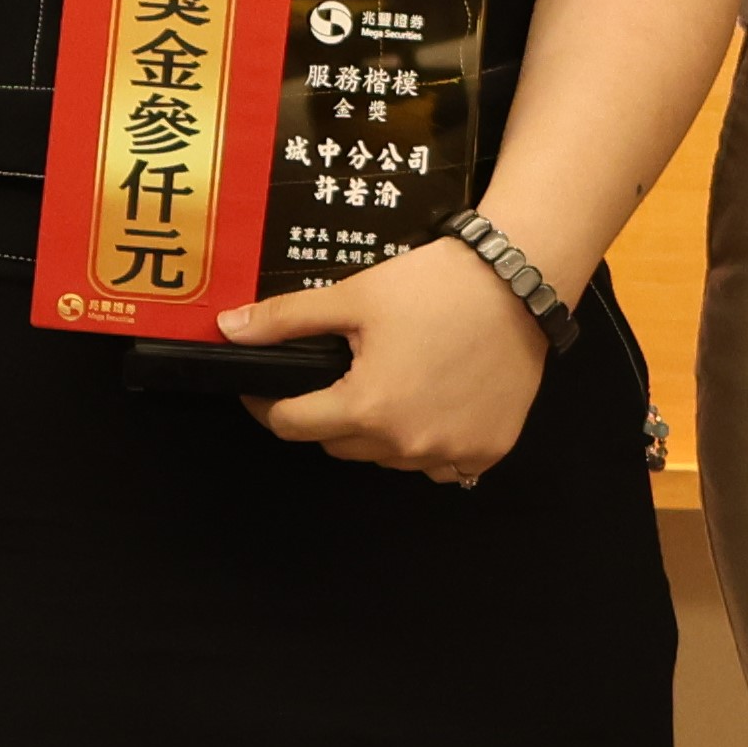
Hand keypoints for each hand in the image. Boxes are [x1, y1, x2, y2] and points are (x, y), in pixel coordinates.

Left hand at [228, 235, 548, 484]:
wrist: (519, 281)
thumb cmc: (436, 286)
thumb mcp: (353, 297)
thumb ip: (285, 319)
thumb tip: (228, 329)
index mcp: (366, 408)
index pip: (291, 425)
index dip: (269, 404)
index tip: (268, 387)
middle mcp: (406, 445)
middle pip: (338, 444)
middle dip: (327, 413)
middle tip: (341, 372)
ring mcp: (450, 453)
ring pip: (386, 458)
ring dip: (378, 431)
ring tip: (392, 381)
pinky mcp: (487, 451)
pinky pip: (439, 465)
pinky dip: (427, 444)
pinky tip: (432, 405)